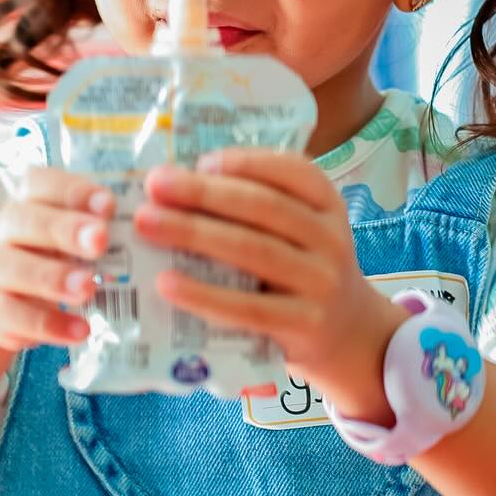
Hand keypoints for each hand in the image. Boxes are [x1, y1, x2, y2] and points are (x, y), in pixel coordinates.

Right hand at [0, 168, 113, 353]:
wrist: (2, 296)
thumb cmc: (50, 253)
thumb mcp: (69, 229)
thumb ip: (99, 221)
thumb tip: (156, 217)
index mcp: (28, 199)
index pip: (42, 183)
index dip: (74, 192)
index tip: (109, 204)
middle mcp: (5, 229)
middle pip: (27, 221)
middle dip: (64, 229)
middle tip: (100, 240)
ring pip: (15, 268)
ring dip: (53, 278)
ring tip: (88, 287)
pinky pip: (16, 316)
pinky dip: (50, 324)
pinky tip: (82, 330)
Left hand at [134, 149, 405, 420]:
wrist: (347, 334)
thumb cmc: (302, 268)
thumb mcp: (299, 228)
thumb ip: (256, 206)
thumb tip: (178, 184)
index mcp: (327, 202)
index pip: (290, 170)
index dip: (243, 162)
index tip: (198, 161)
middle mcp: (331, 238)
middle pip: (263, 207)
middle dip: (203, 193)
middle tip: (155, 185)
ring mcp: (321, 282)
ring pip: (253, 251)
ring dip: (194, 234)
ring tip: (148, 225)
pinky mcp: (304, 325)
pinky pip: (247, 308)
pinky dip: (204, 295)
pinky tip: (166, 283)